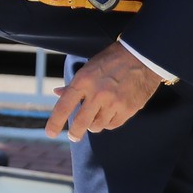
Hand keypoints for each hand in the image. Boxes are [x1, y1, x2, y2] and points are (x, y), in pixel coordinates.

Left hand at [46, 41, 162, 141]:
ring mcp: (114, 102)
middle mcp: (98, 93)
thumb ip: (74, 84)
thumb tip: (56, 93)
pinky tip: (109, 114)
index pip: (64, 106)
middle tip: (73, 136)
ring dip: (94, 124)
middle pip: (81, 123)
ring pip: (97, 126)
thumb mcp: (88, 67)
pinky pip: (113, 124)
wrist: (142, 56)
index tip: (50, 133)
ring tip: (96, 116)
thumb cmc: (111, 60)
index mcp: (83, 81)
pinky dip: (108, 123)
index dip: (55, 122)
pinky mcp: (129, 109)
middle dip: (75, 133)